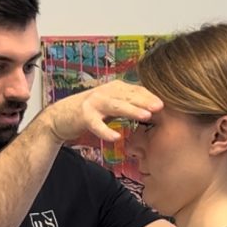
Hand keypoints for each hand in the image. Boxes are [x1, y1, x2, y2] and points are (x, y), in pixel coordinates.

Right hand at [44, 81, 162, 144]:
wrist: (60, 118)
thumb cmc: (89, 113)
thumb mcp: (111, 106)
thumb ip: (127, 105)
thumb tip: (150, 109)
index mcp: (114, 89)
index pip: (136, 90)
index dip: (150, 96)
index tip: (166, 103)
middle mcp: (105, 92)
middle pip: (129, 96)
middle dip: (145, 100)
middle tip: (161, 106)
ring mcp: (93, 103)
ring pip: (116, 106)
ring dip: (131, 110)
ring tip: (146, 115)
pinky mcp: (83, 116)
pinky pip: (96, 124)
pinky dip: (106, 131)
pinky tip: (116, 137)